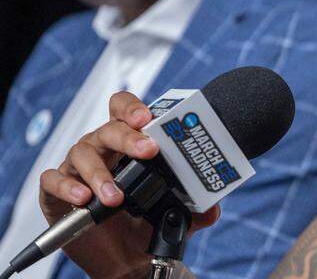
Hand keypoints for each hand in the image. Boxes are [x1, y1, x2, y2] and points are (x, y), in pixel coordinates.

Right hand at [37, 91, 219, 278]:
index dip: (133, 108)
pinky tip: (82, 198)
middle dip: (128, 137)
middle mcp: (102, 148)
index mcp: (128, 143)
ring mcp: (77, 168)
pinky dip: (66, 186)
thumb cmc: (145, 222)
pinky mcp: (55, 193)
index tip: (147, 118)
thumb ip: (195, 207)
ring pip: (82, 153)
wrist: (123, 258)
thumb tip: (213, 209)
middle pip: (109, 128)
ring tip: (115, 196)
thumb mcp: (174, 213)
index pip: (124, 110)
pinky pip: (53, 180)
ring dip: (101, 173)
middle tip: (147, 151)